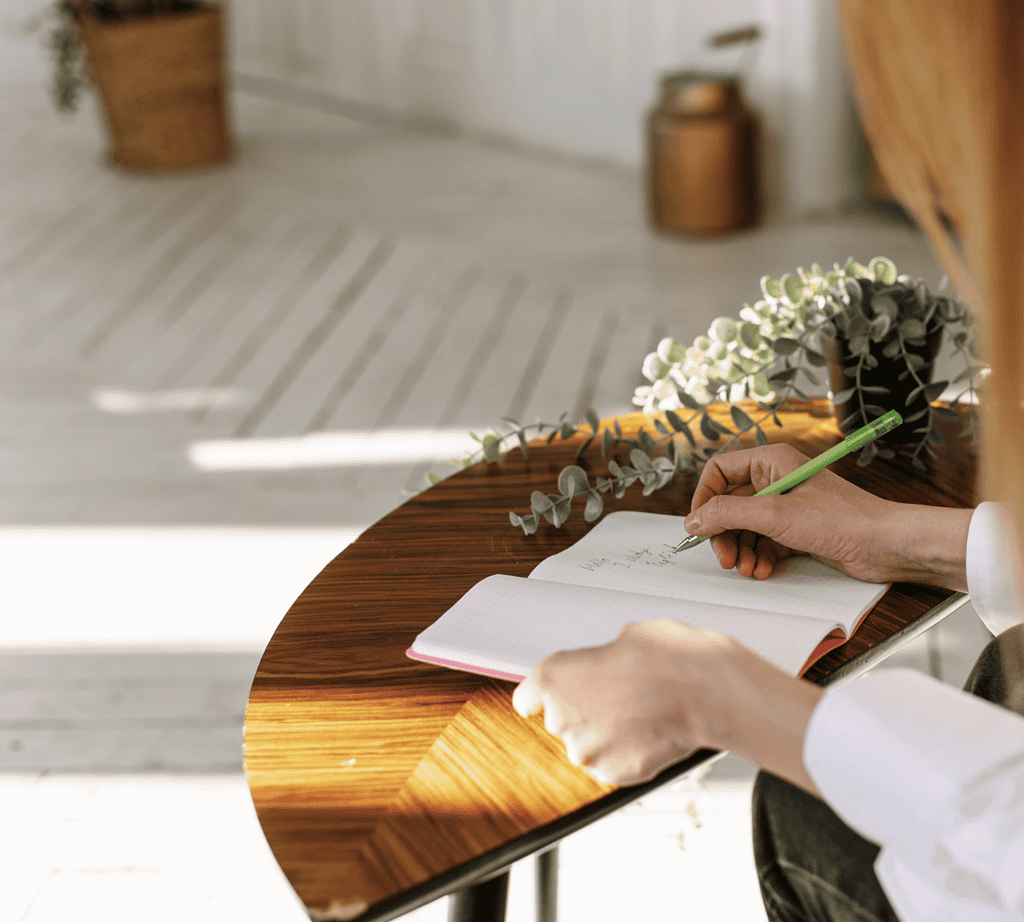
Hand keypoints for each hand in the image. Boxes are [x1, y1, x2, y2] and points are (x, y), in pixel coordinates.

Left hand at [512, 620, 733, 784]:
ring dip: (607, 734)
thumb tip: (609, 665)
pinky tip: (649, 733)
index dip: (539, 698)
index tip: (540, 702)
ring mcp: (587, 750)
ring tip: (641, 714)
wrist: (706, 691)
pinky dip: (627, 754)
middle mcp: (562, 717)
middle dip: (586, 709)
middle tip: (620, 694)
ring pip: (589, 744)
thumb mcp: (626, 638)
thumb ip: (602, 658)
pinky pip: (613, 764)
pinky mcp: (614, 774)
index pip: (526, 697)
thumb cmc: (669, 657)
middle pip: (561, 719)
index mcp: (554, 676)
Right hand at [684, 442, 901, 583]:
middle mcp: (776, 480)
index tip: (698, 524)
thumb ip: (728, 514)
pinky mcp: (795, 530)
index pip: (719, 472)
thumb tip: (693, 519)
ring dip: (741, 550)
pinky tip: (763, 570)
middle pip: (729, 505)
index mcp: (771, 462)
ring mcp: (786, 507)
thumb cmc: (842, 519)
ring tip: (747, 568)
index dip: (705, 498)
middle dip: (724, 534)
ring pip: (744, 528)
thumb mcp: (774, 514)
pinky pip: (763, 543)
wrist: (884, 545)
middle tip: (725, 558)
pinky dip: (759, 558)